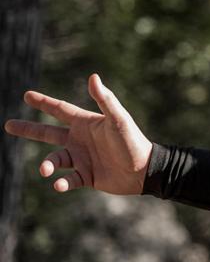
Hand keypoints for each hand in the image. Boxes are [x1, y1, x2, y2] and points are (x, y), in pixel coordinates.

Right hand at [3, 74, 151, 194]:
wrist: (145, 170)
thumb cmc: (133, 142)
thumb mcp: (118, 120)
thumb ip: (105, 100)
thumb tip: (93, 76)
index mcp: (85, 123)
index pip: (60, 109)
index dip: (43, 102)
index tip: (26, 95)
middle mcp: (80, 139)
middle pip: (47, 132)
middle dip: (28, 129)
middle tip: (8, 125)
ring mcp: (81, 158)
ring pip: (55, 160)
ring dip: (47, 164)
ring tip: (45, 170)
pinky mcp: (86, 176)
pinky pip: (67, 180)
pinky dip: (61, 183)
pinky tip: (58, 185)